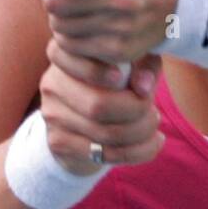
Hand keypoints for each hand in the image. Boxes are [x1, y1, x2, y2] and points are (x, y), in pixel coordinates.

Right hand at [38, 36, 165, 175]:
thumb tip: (144, 84)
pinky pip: (105, 153)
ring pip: (105, 133)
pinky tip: (152, 143)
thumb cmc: (112, 87)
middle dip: (138, 112)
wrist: (81, 127)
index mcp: (66, 55)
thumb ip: (142, 66)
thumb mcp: (129, 68)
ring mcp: (52, 114)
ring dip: (142, 133)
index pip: (81, 61)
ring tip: (154, 125)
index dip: (107, 73)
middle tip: (155, 111)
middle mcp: (52, 83)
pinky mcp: (58, 142)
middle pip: (99, 105)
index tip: (136, 83)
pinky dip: (139, 152)